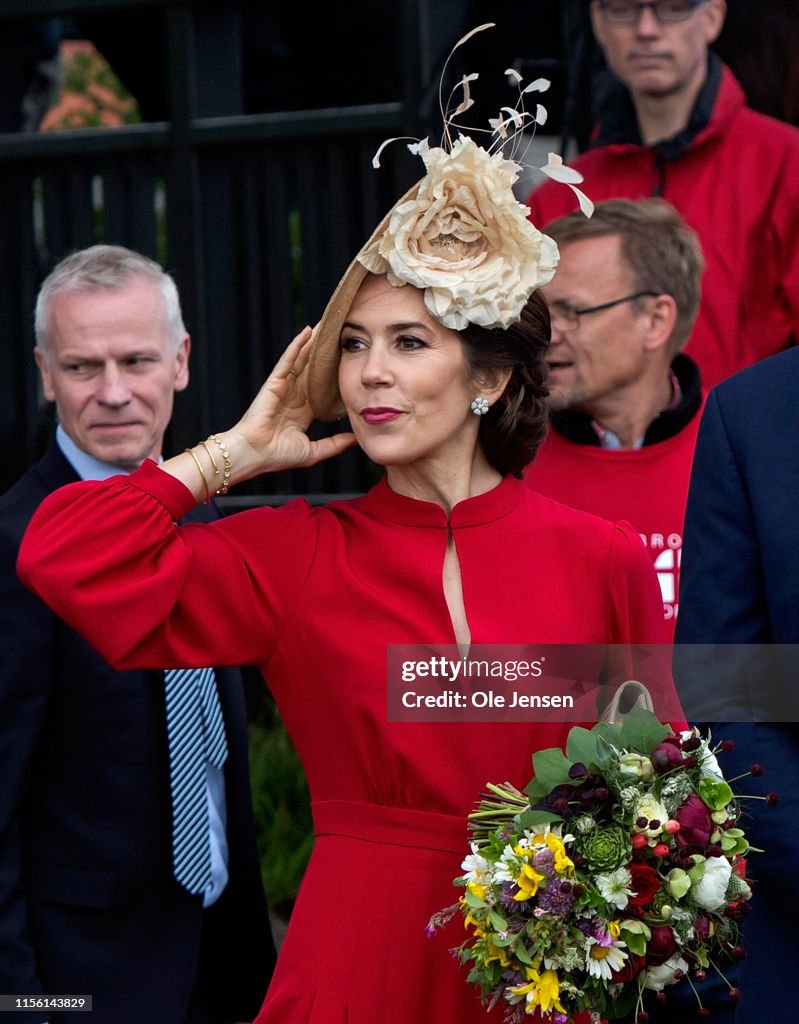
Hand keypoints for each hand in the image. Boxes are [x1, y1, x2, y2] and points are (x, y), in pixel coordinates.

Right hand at [218, 326, 356, 483]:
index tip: (352, 364)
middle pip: (315, 369)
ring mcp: (284, 387)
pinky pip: (288, 360)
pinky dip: (297, 345)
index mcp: (304, 412)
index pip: (324, 389)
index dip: (337, 375)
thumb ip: (335, 444)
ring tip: (328, 324)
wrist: (254, 455)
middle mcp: (295, 396)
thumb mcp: (314, 451)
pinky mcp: (274, 382)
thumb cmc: (278, 456)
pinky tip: (307, 331)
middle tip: (343, 334)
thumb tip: (357, 438)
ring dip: (314, 342)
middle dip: (327, 353)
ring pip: (303, 360)